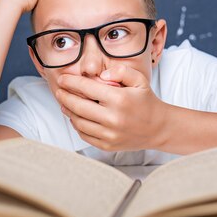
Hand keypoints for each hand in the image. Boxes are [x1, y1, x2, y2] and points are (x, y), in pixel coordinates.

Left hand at [55, 65, 169, 150]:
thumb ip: (121, 71)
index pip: (87, 88)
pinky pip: (85, 135)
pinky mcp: (107, 145)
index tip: (62, 79)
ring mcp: (109, 134)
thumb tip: (101, 75)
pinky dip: (77, 125)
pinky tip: (75, 117)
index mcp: (119, 99)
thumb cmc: (146, 101)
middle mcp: (113, 118)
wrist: (158, 128)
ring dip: (68, 111)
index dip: (71, 82)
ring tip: (64, 103)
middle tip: (59, 90)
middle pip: (78, 106)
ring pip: (79, 122)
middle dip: (64, 96)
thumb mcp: (139, 79)